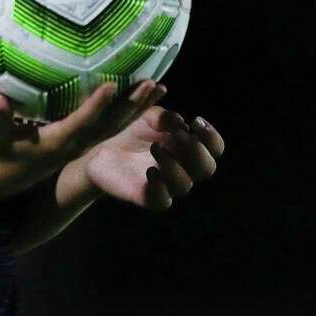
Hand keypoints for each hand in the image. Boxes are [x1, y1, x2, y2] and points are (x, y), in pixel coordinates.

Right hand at [0, 80, 166, 196]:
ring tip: (160, 88)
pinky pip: (113, 127)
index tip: (113, 86)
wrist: (4, 178)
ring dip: (139, 109)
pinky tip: (144, 98)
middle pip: (110, 125)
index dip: (96, 106)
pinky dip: (130, 113)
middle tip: (153, 84)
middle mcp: (76, 145)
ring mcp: (83, 145)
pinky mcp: (84, 142)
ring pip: (117, 127)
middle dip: (133, 106)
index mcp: (58, 142)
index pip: (81, 123)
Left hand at [83, 100, 223, 209]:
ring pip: (184, 184)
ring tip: (155, 147)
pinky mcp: (148, 197)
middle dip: (197, 151)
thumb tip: (180, 125)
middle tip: (178, 136)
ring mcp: (167, 185)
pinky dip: (160, 186)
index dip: (211, 137)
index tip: (196, 122)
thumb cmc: (131, 129)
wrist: (101, 147)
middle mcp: (183, 168)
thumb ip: (164, 117)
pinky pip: (162, 200)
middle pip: (207, 168)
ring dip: (173, 163)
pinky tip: (150, 170)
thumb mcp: (147, 116)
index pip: (214, 148)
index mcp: (188, 147)